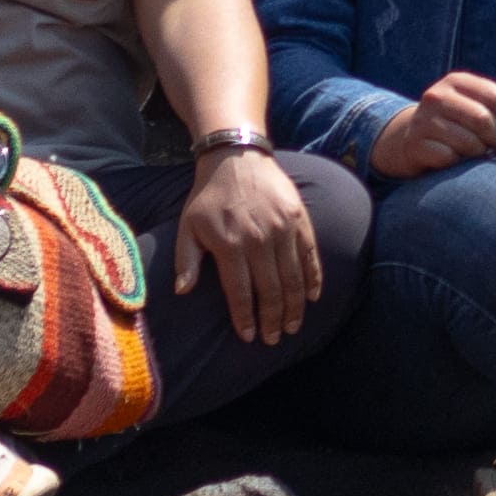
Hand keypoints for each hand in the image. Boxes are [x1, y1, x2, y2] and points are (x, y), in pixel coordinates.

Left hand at [177, 141, 322, 340]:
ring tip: (293, 327)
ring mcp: (282, 228)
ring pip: (292, 277)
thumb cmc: (208, 197)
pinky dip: (313, 278)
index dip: (246, 317)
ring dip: (294, 306)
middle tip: (274, 339)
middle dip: (273, 319)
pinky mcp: (299, 219)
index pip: (241, 291)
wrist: (236, 156)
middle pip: (271, 290)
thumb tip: (182, 292)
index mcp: (230, 244)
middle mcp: (259, 238)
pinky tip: (312, 298)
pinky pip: (310, 255)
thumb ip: (185, 260)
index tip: (250, 337)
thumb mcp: (187, 226)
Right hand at [368, 72, 495, 179]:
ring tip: (477, 150)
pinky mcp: (415, 145)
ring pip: (468, 142)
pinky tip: (455, 158)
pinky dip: (459, 162)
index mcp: (456, 81)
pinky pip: (450, 158)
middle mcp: (436, 96)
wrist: (412, 139)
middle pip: (483, 120)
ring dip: (480, 152)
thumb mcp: (480, 103)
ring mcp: (422, 120)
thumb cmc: (457, 119)